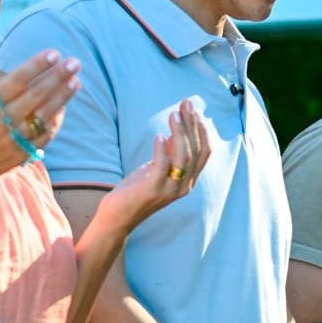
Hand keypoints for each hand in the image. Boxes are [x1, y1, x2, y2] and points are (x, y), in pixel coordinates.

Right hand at [0, 49, 80, 184]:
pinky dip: (56, 121)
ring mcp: (14, 140)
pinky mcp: (20, 154)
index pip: (17, 80)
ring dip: (62, 98)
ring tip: (76, 81)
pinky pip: (44, 136)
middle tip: (75, 62)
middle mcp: (2, 123)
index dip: (37, 65)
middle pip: (36, 96)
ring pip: (45, 115)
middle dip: (57, 77)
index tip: (54, 53)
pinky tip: (64, 107)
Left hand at [97, 98, 210, 230]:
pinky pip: (162, 167)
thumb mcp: (156, 169)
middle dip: (192, 124)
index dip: (201, 130)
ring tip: (173, 114)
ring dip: (179, 133)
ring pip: (183, 157)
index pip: (204, 152)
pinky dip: (161, 149)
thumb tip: (176, 130)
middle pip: (195, 151)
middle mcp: (183, 186)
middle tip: (186, 104)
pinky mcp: (152, 191)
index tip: (193, 109)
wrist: (117, 218)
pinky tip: (158, 135)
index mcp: (188, 180)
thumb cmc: (136, 191)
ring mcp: (169, 190)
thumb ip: (169, 154)